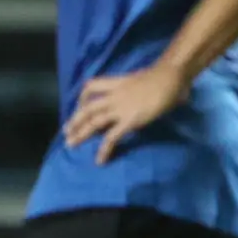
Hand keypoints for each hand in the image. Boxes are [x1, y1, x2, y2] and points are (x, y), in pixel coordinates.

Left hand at [65, 60, 191, 163]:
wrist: (170, 78)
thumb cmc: (167, 78)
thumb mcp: (146, 80)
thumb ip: (143, 88)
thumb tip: (152, 96)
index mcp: (118, 84)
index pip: (92, 86)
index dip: (82, 97)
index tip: (79, 105)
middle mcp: (114, 96)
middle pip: (87, 107)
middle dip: (75, 120)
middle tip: (67, 132)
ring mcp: (120, 109)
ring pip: (93, 121)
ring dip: (81, 134)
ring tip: (71, 144)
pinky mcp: (129, 121)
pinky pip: (112, 137)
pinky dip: (104, 150)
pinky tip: (100, 160)